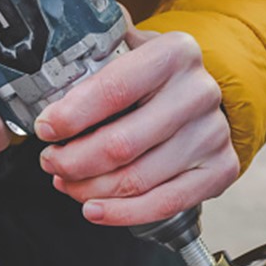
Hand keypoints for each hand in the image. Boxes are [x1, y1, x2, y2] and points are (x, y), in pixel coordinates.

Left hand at [34, 14, 239, 225]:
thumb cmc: (157, 80)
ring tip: (68, 184)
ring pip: (137, 180)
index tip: (45, 130)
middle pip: (121, 144)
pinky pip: (164, 204)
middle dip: (74, 161)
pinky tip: (95, 209)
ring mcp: (212, 135)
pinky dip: (122, 213)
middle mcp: (198, 93)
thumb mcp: (130, 52)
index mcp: (174, 54)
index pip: (113, 90)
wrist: (201, 99)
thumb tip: (48, 73)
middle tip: (52, 162)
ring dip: (91, 189)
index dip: (71, 117)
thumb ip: (95, 57)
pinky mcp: (220, 170)